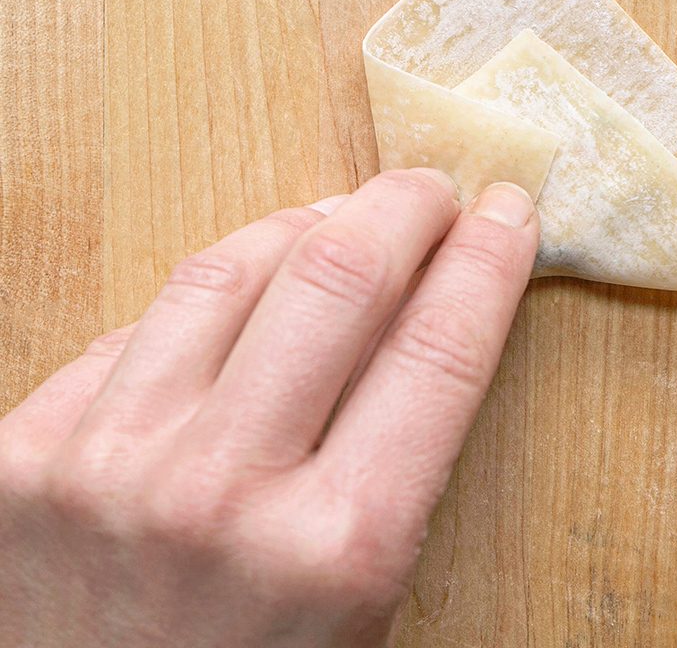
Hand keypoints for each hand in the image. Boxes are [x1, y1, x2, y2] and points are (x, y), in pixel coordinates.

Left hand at [0, 169, 538, 646]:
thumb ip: (395, 467)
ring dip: (301, 226)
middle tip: (432, 191)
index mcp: (337, 549)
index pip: (440, 348)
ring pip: (227, 273)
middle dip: (405, 207)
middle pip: (339, 276)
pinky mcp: (20, 457)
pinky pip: (134, 330)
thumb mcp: (362, 606)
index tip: (508, 214)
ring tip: (339, 222)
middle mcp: (220, 495)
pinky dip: (201, 303)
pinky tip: (235, 304)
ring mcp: (105, 466)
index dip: (487, 262)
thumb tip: (418, 317)